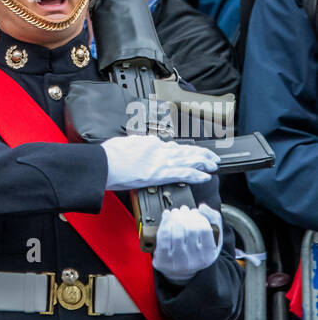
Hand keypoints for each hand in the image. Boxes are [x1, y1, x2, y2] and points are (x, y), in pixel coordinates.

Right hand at [101, 134, 218, 190]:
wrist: (105, 164)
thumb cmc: (110, 156)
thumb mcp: (125, 144)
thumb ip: (137, 145)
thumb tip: (142, 146)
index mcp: (150, 143)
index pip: (172, 146)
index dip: (184, 150)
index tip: (190, 152)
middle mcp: (159, 150)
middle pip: (185, 150)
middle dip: (201, 154)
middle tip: (212, 156)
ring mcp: (161, 162)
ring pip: (189, 160)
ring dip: (203, 163)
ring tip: (213, 165)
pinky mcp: (161, 174)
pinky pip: (184, 174)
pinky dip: (196, 175)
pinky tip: (205, 176)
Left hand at [151, 203, 222, 282]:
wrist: (183, 271)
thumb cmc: (199, 250)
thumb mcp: (213, 238)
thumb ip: (214, 220)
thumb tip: (202, 207)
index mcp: (209, 254)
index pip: (205, 229)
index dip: (199, 217)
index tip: (194, 212)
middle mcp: (194, 260)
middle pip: (190, 230)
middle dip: (186, 215)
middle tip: (184, 209)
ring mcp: (178, 261)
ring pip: (176, 233)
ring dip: (175, 217)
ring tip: (176, 212)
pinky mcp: (164, 259)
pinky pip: (164, 237)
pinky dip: (165, 223)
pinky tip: (167, 217)